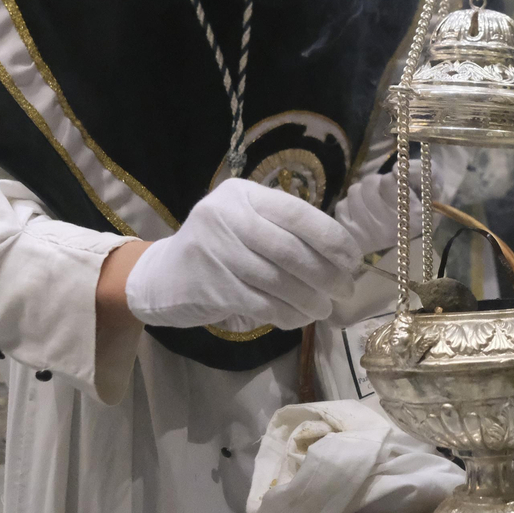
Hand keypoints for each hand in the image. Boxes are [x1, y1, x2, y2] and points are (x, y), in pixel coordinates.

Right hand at [124, 179, 357, 331]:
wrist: (161, 276)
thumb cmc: (218, 248)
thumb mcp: (244, 222)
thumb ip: (283, 228)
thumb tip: (341, 253)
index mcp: (242, 195)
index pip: (297, 213)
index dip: (332, 238)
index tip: (352, 259)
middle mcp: (227, 217)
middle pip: (291, 251)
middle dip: (326, 274)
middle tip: (345, 290)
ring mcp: (216, 252)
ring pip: (279, 281)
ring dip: (310, 299)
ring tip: (325, 309)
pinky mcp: (212, 288)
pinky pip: (263, 304)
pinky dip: (288, 314)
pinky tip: (299, 318)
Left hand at [331, 170, 419, 257]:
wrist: (404, 238)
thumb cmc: (421, 206)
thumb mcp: (431, 186)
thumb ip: (419, 171)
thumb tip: (396, 169)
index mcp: (412, 216)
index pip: (388, 181)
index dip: (392, 177)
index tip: (398, 184)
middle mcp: (390, 228)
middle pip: (370, 182)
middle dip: (376, 183)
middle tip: (384, 194)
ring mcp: (369, 234)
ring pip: (354, 191)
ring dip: (362, 192)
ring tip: (373, 203)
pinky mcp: (351, 237)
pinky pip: (341, 206)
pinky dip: (350, 205)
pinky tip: (361, 214)